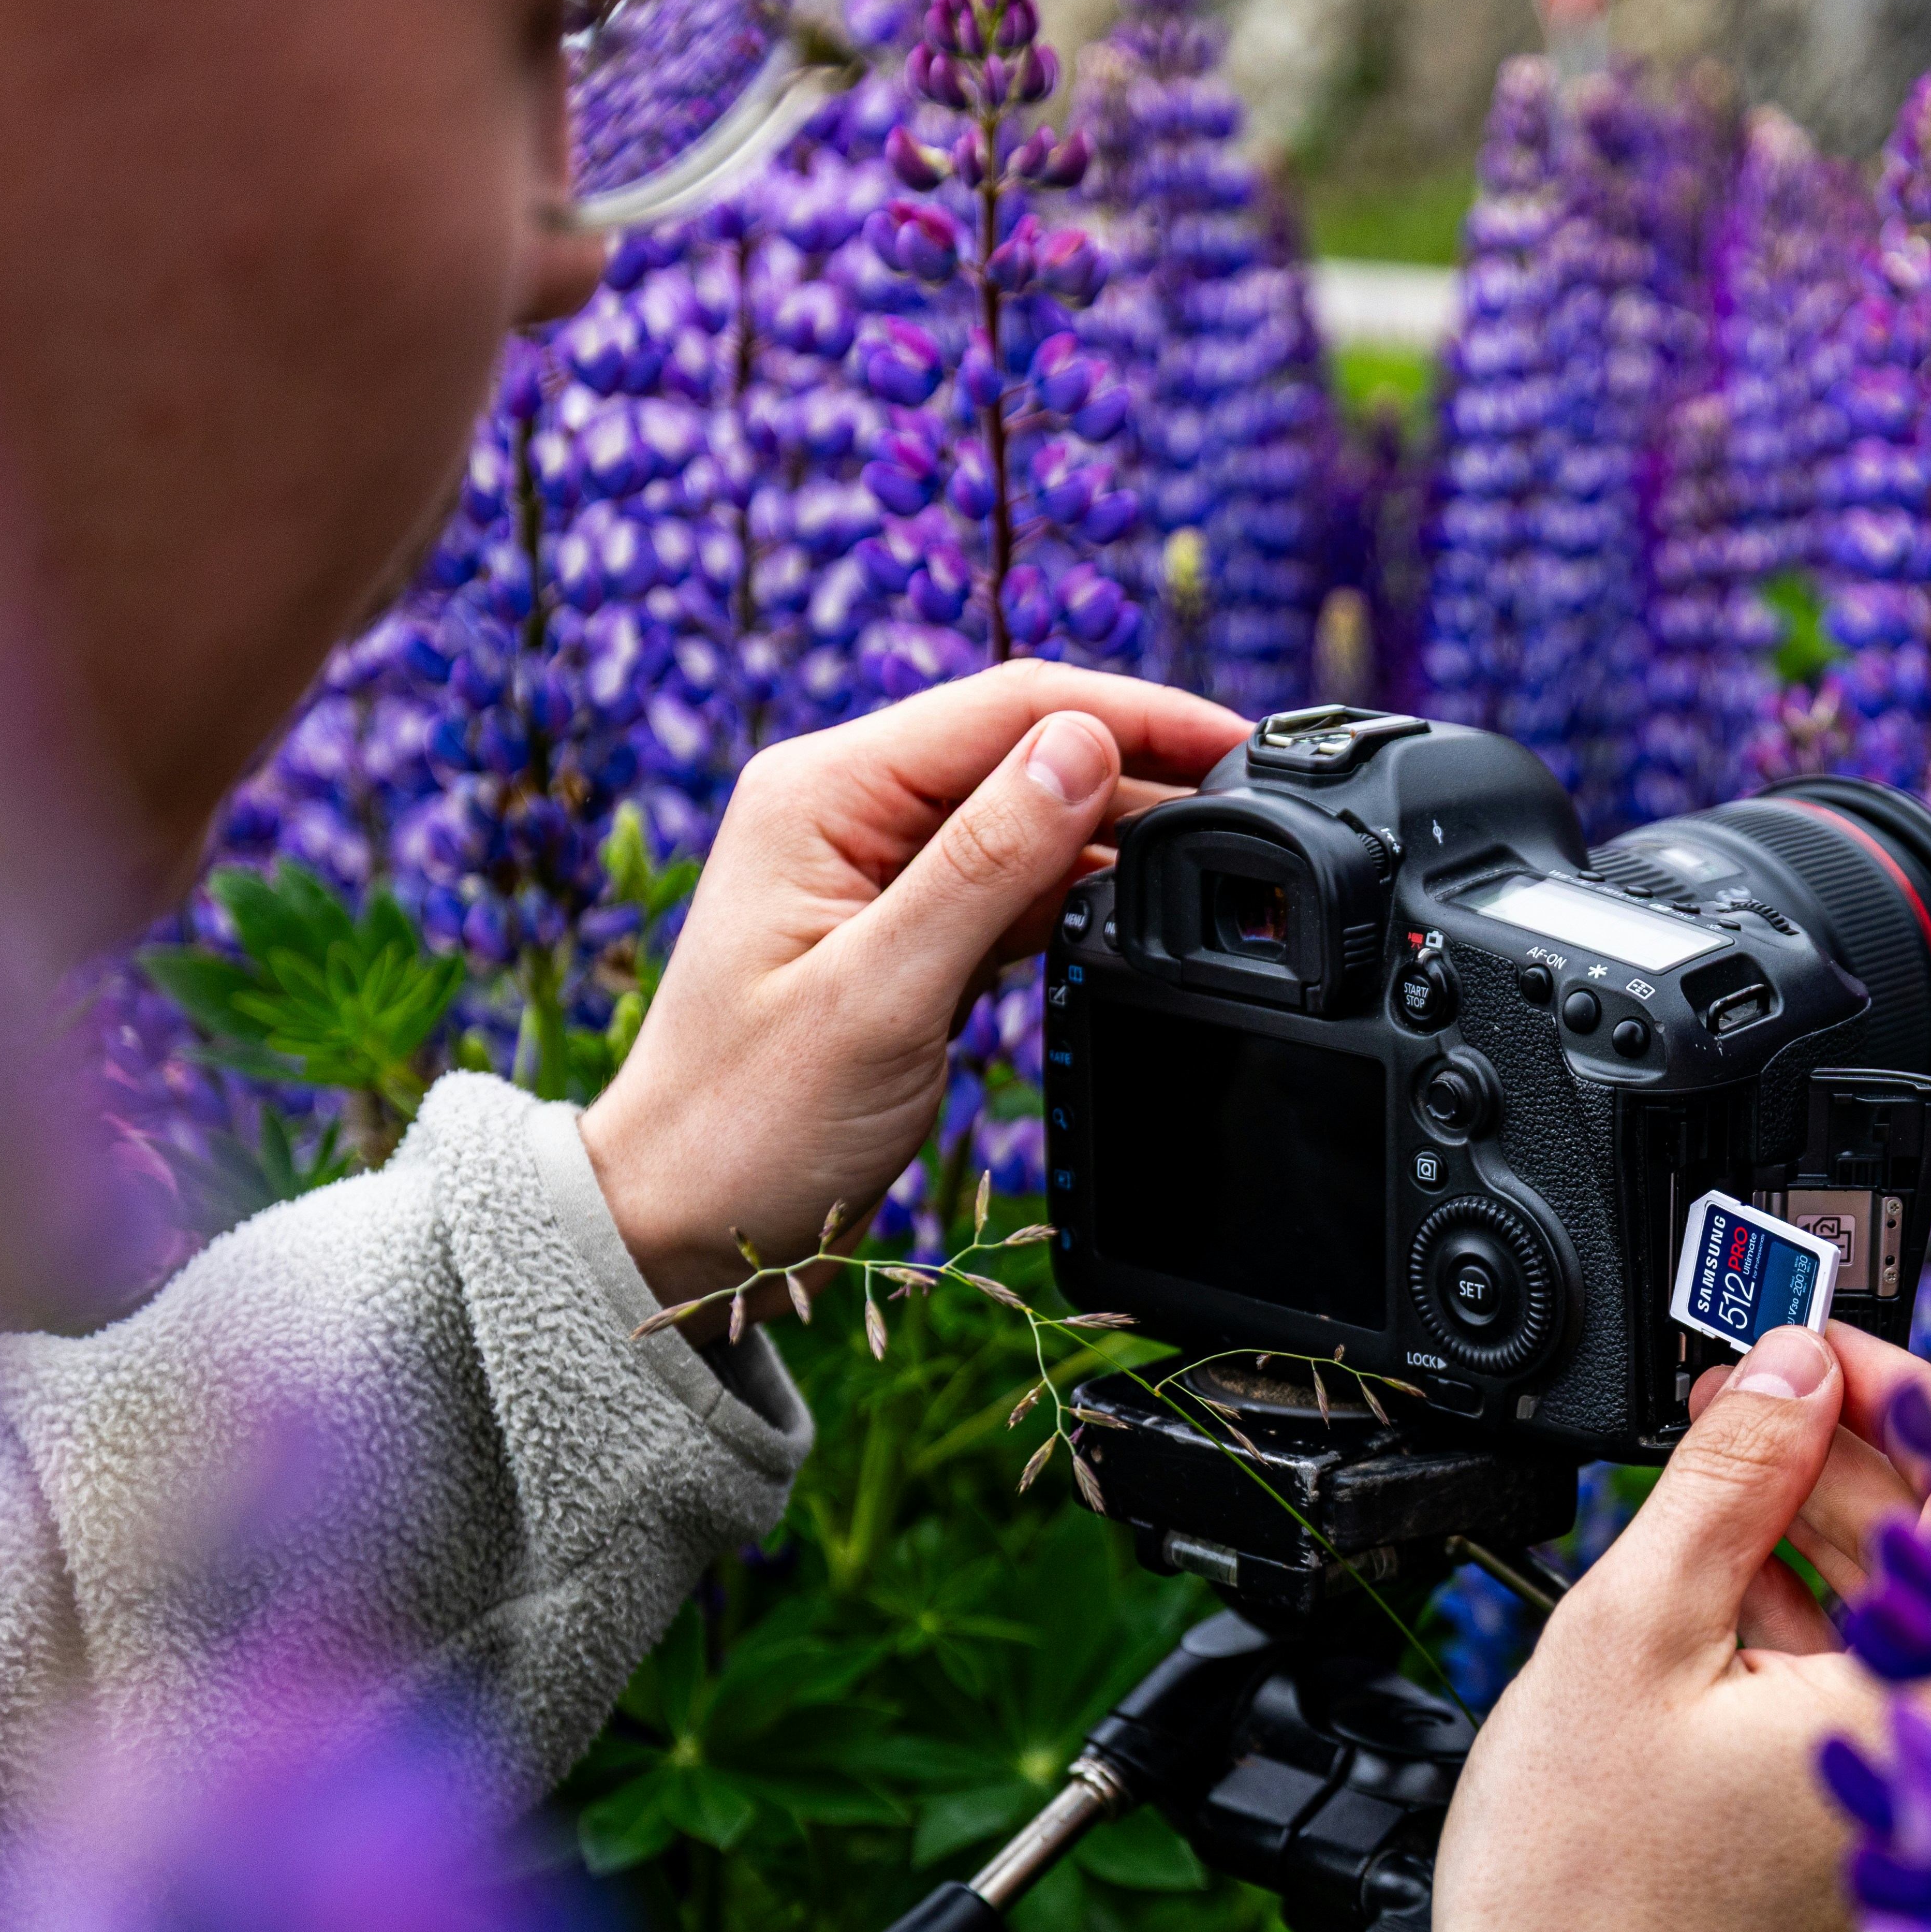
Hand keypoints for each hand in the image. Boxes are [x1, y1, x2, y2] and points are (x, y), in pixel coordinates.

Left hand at [580, 664, 1247, 1318]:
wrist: (681, 1225)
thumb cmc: (748, 1123)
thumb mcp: (880, 993)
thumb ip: (987, 866)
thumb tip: (1086, 748)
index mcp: (822, 791)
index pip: (1008, 706)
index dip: (1133, 713)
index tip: (1235, 744)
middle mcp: (846, 808)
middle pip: (1024, 749)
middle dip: (1138, 768)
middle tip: (1249, 812)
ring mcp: (873, 869)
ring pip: (1026, 818)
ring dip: (1115, 837)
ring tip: (1214, 864)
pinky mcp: (901, 930)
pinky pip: (1011, 886)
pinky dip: (1076, 898)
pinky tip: (1137, 921)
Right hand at [1433, 1322, 1930, 1931]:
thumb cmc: (1582, 1888)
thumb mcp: (1635, 1628)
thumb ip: (1728, 1480)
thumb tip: (1790, 1368)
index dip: (1916, 1397)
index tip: (1817, 1346)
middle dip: (1846, 1452)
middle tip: (1738, 1396)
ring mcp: (1916, 1814)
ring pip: (1900, 1625)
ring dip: (1814, 1531)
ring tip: (1704, 1477)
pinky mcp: (1861, 1845)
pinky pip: (1862, 1698)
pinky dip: (1798, 1623)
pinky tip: (1710, 1585)